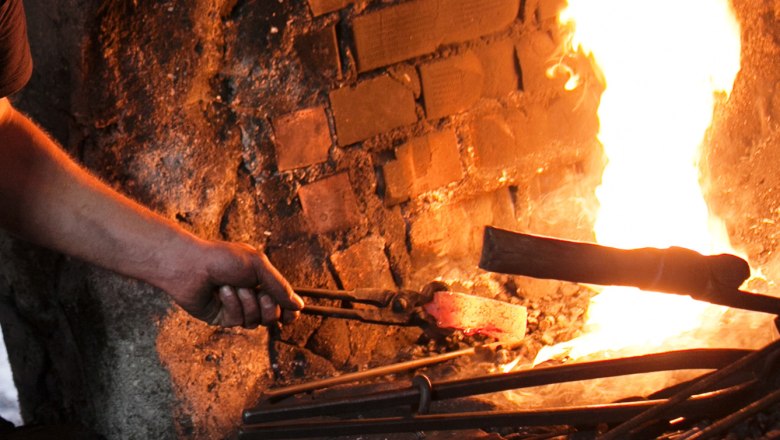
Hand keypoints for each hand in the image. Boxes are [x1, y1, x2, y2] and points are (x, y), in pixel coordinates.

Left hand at [166, 240, 303, 327]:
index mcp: (262, 280)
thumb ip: (280, 287)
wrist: (190, 265)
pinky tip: (221, 292)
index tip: (291, 314)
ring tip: (232, 286)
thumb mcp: (258, 266)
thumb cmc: (222, 259)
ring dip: (246, 302)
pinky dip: (232, 305)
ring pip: (255, 321)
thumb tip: (300, 306)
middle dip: (268, 306)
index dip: (289, 311)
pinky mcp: (222, 318)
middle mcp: (251, 295)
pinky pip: (237, 320)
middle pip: (273, 316)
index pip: (283, 302)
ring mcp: (237, 307)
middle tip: (260, 293)